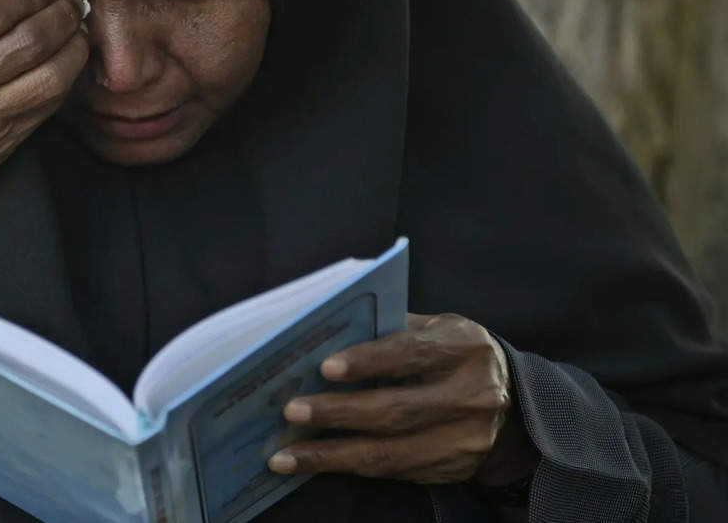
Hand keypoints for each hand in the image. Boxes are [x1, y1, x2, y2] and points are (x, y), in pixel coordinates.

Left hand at [267, 313, 513, 483]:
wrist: (513, 406)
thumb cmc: (453, 354)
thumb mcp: (436, 328)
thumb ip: (392, 328)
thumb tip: (327, 333)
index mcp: (465, 347)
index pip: (413, 353)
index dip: (369, 361)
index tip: (325, 368)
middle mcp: (472, 396)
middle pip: (397, 410)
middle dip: (338, 413)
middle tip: (292, 411)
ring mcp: (464, 439)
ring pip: (389, 452)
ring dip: (331, 455)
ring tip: (285, 455)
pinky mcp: (450, 469)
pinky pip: (391, 471)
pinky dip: (346, 468)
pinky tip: (312, 464)